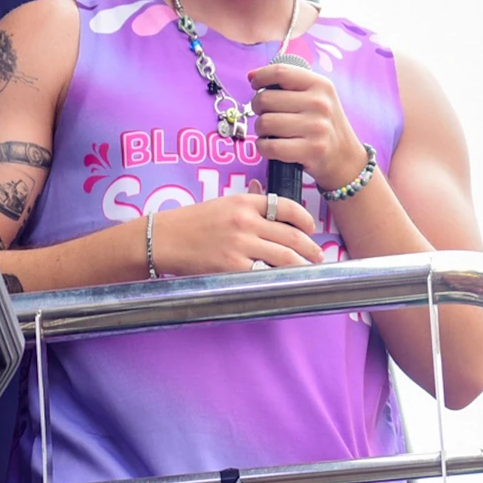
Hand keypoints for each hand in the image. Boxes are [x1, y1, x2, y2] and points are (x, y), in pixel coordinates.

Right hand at [150, 185, 323, 275]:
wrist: (164, 239)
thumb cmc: (191, 222)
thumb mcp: (221, 204)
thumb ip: (248, 207)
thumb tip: (274, 211)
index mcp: (244, 202)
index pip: (285, 206)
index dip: (304, 218)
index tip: (311, 227)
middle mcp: (246, 222)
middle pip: (292, 235)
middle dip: (310, 247)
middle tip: (318, 254)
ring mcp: (240, 246)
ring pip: (284, 257)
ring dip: (301, 264)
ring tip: (308, 269)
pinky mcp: (233, 267)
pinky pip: (264, 273)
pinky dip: (278, 277)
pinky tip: (285, 280)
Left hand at [247, 62, 369, 192]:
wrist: (345, 157)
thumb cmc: (322, 124)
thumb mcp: (316, 96)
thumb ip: (287, 84)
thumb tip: (251, 76)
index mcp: (320, 85)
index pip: (280, 72)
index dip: (261, 77)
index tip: (255, 85)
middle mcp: (320, 104)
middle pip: (266, 99)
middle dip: (257, 108)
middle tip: (266, 114)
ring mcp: (316, 128)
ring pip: (265, 123)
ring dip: (260, 130)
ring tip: (270, 132)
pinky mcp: (311, 150)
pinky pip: (270, 146)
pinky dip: (263, 147)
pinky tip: (270, 146)